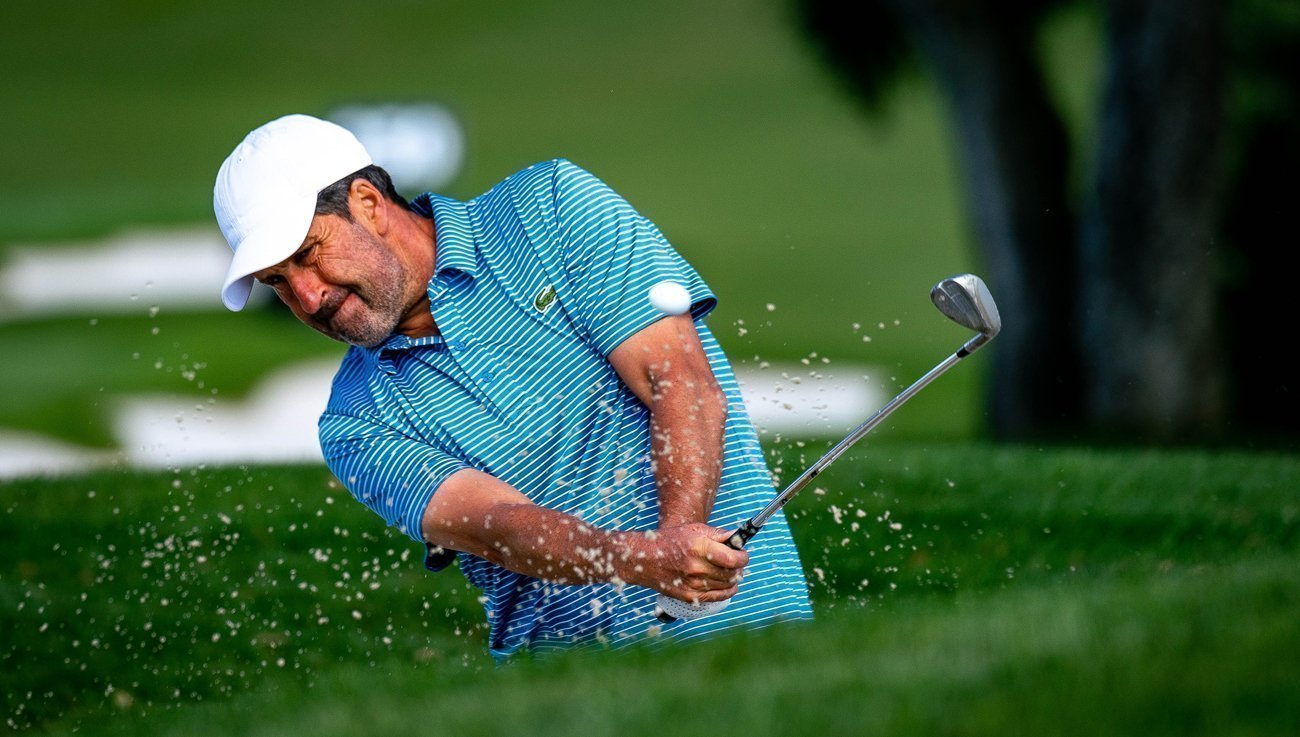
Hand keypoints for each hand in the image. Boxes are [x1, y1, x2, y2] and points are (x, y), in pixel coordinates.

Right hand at [620, 523, 747, 602]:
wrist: (645, 559)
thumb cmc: (671, 541)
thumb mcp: (694, 530)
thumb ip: (718, 535)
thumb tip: (738, 538)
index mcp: (699, 548)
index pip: (732, 559)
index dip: (743, 557)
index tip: (743, 554)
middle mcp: (696, 568)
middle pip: (732, 574)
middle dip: (739, 567)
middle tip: (736, 561)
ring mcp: (693, 585)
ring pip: (727, 586)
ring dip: (733, 578)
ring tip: (729, 570)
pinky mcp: (690, 597)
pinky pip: (718, 596)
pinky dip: (726, 590)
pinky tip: (725, 583)